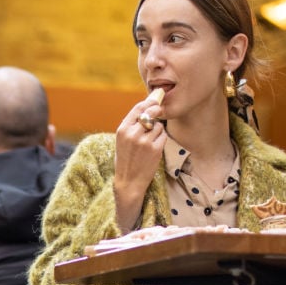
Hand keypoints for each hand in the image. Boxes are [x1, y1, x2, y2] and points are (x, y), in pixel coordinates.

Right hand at [114, 91, 166, 230]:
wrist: (129, 182)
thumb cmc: (125, 160)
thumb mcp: (122, 141)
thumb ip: (132, 125)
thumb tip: (148, 107)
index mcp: (122, 130)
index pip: (138, 108)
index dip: (148, 103)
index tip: (154, 102)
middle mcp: (133, 134)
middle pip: (151, 113)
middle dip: (156, 112)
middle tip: (158, 112)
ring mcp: (144, 141)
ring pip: (158, 125)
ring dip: (157, 130)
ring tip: (150, 141)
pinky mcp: (155, 149)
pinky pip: (163, 136)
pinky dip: (161, 139)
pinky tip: (154, 147)